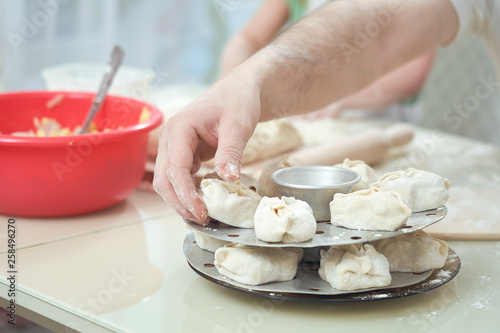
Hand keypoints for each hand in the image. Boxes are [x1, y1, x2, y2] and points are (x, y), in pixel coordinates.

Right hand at [153, 72, 260, 223]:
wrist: (238, 91)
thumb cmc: (237, 101)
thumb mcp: (238, 125)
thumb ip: (231, 151)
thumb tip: (229, 179)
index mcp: (179, 128)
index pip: (175, 168)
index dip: (186, 193)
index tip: (203, 211)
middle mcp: (170, 138)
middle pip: (163, 178)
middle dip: (179, 202)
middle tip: (203, 219)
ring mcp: (174, 146)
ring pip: (167, 181)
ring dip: (181, 199)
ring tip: (204, 215)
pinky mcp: (183, 153)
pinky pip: (180, 177)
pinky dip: (188, 192)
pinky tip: (205, 201)